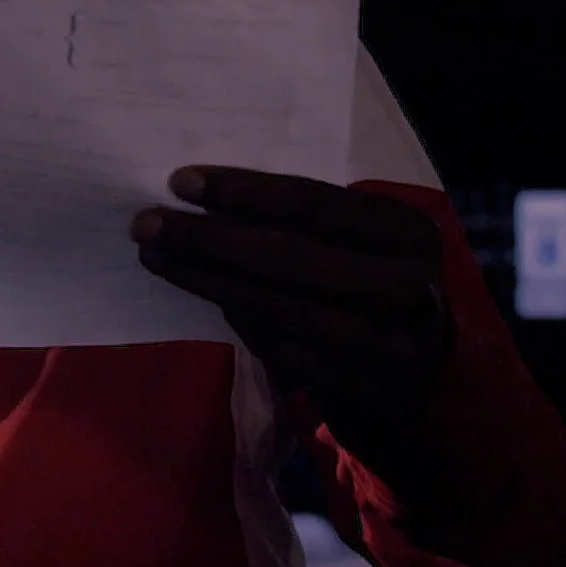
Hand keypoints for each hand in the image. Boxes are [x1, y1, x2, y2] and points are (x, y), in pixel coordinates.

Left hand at [130, 165, 452, 423]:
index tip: (178, 181)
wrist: (420, 376)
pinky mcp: (352, 385)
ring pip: (272, 304)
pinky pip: (274, 345)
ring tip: (154, 255)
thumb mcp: (360, 242)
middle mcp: (403, 285)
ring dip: (203, 279)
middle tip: (145, 223)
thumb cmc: (370, 284)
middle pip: (285, 255)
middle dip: (206, 237)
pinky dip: (234, 319)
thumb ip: (303, 220)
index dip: (241, 191)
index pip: (312, 202)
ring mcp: (381, 342)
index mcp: (405, 231)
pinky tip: (201, 294)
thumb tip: (202, 195)